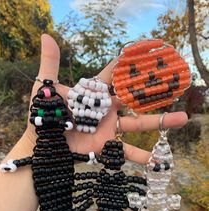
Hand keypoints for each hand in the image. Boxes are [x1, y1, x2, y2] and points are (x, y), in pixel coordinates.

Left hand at [24, 34, 187, 163]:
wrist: (40, 144)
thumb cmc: (41, 115)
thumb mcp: (45, 87)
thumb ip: (50, 63)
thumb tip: (46, 35)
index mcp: (93, 93)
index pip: (115, 75)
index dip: (129, 63)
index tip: (149, 52)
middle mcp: (105, 109)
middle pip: (134, 98)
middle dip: (154, 92)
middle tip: (175, 85)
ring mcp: (108, 128)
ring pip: (138, 123)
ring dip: (161, 122)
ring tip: (183, 119)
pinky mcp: (106, 145)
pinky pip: (126, 151)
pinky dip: (142, 157)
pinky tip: (159, 162)